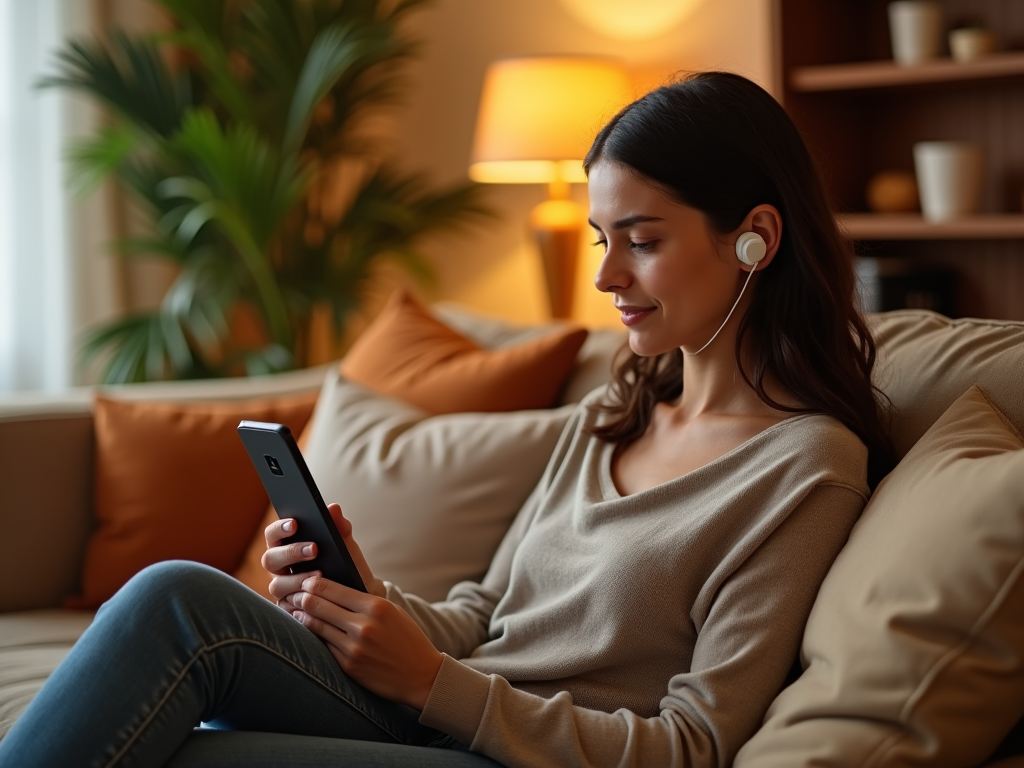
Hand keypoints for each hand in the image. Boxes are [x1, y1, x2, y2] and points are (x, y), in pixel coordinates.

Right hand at [263, 503, 385, 608]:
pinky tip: (316, 596)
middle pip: (270, 559)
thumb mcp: (347, 547)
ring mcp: (283, 591)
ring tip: (320, 574)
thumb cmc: (347, 567)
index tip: (295, 523)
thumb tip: (333, 508)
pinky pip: (287, 607)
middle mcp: (280, 569)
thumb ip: (340, 528)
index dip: (279, 528)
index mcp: (287, 548)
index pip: (273, 535)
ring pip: (277, 584)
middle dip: (291, 552)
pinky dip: (301, 600)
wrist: (360, 596)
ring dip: (297, 578)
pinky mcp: (289, 610)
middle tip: (314, 549)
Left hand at [288, 575, 443, 709]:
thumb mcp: (392, 611)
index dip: (313, 583)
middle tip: (292, 594)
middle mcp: (363, 626)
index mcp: (376, 607)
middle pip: (318, 605)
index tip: (305, 581)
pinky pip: (324, 646)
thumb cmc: (407, 639)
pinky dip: (314, 637)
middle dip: (301, 598)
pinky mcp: (349, 666)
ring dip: (301, 616)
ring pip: (316, 626)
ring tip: (293, 610)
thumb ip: (364, 601)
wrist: (421, 675)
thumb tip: (332, 590)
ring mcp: (354, 648)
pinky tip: (307, 631)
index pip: (333, 589)